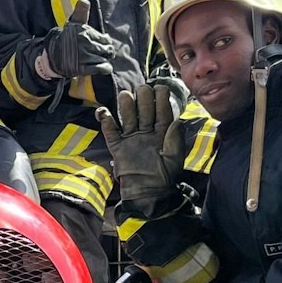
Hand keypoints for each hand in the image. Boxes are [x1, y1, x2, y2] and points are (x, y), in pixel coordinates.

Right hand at [41, 0, 117, 79]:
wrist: (53, 56)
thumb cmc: (66, 38)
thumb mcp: (73, 23)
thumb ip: (81, 12)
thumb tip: (84, 1)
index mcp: (84, 32)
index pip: (105, 39)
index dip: (105, 41)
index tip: (102, 43)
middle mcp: (84, 43)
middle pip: (106, 49)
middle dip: (106, 51)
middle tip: (103, 52)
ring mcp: (83, 56)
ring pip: (104, 59)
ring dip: (104, 60)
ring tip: (99, 58)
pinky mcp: (82, 68)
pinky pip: (100, 68)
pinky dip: (105, 68)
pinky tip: (104, 67)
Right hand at [98, 79, 188, 216]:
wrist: (147, 195)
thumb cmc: (164, 178)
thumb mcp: (175, 159)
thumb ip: (175, 140)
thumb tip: (177, 121)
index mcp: (161, 133)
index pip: (162, 112)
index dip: (161, 100)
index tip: (161, 88)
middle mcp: (146, 133)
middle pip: (144, 110)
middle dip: (144, 99)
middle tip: (143, 89)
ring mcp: (131, 139)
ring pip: (128, 117)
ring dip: (126, 106)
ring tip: (126, 96)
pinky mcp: (118, 147)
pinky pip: (111, 132)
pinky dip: (106, 122)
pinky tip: (104, 112)